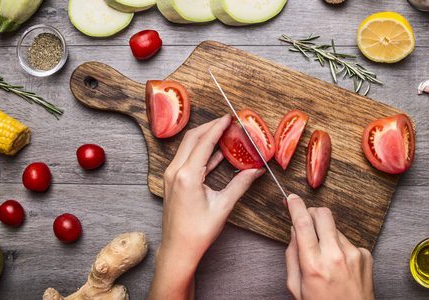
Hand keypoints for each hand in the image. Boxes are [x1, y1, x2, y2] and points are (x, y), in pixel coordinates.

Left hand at [149, 115, 264, 299]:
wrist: (178, 250)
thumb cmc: (198, 232)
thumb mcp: (223, 206)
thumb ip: (240, 184)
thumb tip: (256, 170)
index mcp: (187, 175)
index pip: (204, 142)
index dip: (218, 127)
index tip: (229, 117)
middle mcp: (175, 172)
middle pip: (192, 138)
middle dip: (210, 127)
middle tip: (228, 121)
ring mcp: (171, 176)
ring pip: (187, 147)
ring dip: (205, 138)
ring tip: (224, 133)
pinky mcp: (172, 181)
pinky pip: (186, 159)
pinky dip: (201, 152)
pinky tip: (217, 153)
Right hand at [285, 194, 374, 299]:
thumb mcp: (296, 288)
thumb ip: (292, 256)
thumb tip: (294, 231)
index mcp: (314, 265)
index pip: (303, 224)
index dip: (295, 206)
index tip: (291, 198)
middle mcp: (336, 256)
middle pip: (323, 214)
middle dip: (312, 212)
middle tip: (306, 221)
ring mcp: (354, 254)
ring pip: (335, 228)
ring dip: (327, 235)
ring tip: (325, 258)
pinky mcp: (366, 255)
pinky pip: (348, 241)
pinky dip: (341, 248)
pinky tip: (340, 266)